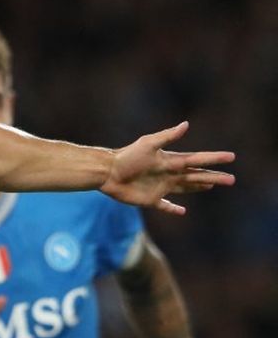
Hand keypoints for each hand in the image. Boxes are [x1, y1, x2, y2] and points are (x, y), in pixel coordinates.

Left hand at [102, 122, 233, 214]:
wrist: (106, 172)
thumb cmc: (127, 156)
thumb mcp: (148, 144)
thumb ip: (167, 136)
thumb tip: (186, 125)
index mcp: (170, 161)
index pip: (197, 160)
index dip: (214, 159)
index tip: (231, 156)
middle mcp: (168, 174)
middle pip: (196, 176)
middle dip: (214, 177)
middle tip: (231, 179)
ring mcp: (160, 187)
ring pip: (185, 188)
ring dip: (199, 187)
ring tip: (213, 185)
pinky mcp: (150, 200)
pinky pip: (165, 206)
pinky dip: (173, 209)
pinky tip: (182, 211)